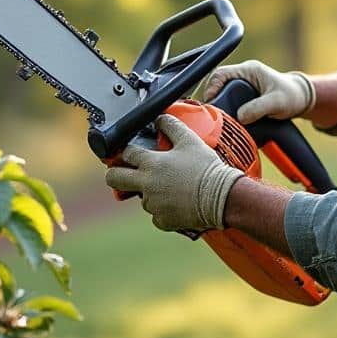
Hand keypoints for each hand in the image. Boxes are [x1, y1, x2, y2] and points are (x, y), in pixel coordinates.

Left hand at [103, 114, 244, 231]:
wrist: (222, 196)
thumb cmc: (206, 168)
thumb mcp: (189, 140)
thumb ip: (171, 126)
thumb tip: (160, 117)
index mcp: (151, 163)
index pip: (125, 153)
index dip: (126, 151)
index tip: (130, 153)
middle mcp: (147, 184)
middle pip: (114, 179)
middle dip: (116, 173)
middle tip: (126, 172)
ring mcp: (153, 204)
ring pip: (140, 198)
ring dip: (149, 192)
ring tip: (170, 187)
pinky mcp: (163, 220)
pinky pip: (156, 215)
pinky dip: (163, 210)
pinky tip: (177, 202)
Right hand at [201, 60, 314, 124]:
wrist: (300, 99)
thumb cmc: (292, 96)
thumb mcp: (276, 103)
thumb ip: (258, 108)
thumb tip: (240, 117)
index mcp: (249, 70)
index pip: (221, 74)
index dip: (211, 87)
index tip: (210, 102)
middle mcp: (243, 75)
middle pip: (218, 84)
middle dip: (213, 98)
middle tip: (211, 113)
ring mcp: (243, 84)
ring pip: (222, 92)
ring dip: (219, 104)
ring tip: (216, 117)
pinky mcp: (244, 95)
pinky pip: (229, 99)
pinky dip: (226, 108)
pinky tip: (225, 118)